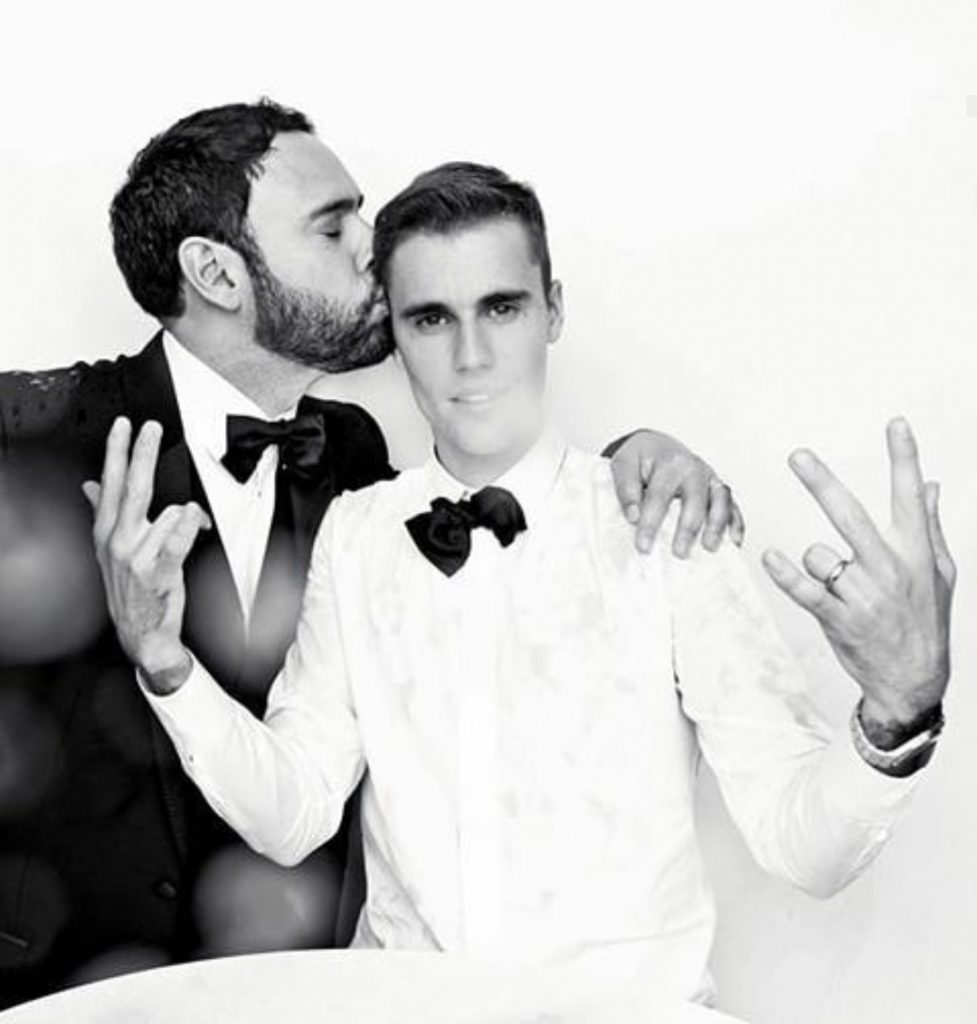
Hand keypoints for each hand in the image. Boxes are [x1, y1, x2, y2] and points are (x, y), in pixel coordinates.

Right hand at [82, 416, 210, 694]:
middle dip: (141, 454)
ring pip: (166, 513)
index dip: (116, 452)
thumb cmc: (133, 590)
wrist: (141, 634)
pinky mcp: (159, 571)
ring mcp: (137, 556)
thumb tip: (91, 485)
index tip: (123, 426)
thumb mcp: (111, 550)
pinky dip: (190, 525)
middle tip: (150, 428)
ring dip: (187, 515)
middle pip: (131, 488)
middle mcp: (118, 541)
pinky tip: (197, 519)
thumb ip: (103, 514)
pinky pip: (178, 538)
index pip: (109, 483)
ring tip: (194, 524)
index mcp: (107, 533)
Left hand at [607, 429, 744, 555]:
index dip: (651, 523)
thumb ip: (626, 488)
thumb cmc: (640, 458)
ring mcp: (709, 478)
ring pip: (721, 500)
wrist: (656, 445)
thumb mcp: (623, 465)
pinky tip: (734, 542)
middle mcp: (694, 469)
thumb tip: (633, 515)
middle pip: (696, 500)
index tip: (643, 547)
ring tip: (709, 547)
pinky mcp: (718, 488)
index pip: (660, 496)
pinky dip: (736, 523)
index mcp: (669, 463)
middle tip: (679, 553)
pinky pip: (733, 505)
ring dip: (717, 525)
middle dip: (688, 528)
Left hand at [762, 418, 954, 739]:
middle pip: (850, 515)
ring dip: (816, 562)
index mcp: (914, 552)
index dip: (904, 458)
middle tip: (798, 456)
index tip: (896, 424)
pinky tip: (770, 558)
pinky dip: (785, 574)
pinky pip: (805, 590)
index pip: (910, 496)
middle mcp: (889, 568)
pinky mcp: (839, 618)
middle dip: (823, 483)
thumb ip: (930, 526)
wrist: (914, 679)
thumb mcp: (939, 572)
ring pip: (820, 554)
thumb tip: (931, 485)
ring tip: (837, 584)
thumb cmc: (924, 619)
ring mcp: (864, 595)